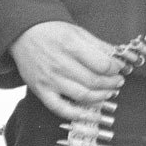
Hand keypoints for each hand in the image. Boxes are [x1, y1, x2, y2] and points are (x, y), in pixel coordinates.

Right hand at [10, 20, 125, 118]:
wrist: (25, 34)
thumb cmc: (53, 32)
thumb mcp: (78, 32)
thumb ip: (98, 45)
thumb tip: (118, 56)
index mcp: (72, 46)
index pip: (102, 64)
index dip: (116, 69)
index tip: (120, 68)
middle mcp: (61, 64)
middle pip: (94, 81)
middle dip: (112, 83)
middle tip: (118, 81)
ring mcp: (50, 80)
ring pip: (82, 96)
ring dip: (101, 97)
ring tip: (109, 92)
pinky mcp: (41, 91)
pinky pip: (60, 108)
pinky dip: (77, 114)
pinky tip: (89, 113)